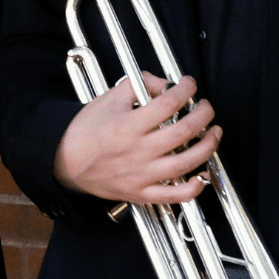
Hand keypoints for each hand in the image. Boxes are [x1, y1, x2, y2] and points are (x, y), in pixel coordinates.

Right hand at [54, 71, 219, 204]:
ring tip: (213, 134)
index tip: (189, 85)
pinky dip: (193, 188)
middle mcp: (138, 150)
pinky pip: (174, 195)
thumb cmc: (85, 131)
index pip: (168, 103)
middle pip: (184, 131)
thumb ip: (135, 86)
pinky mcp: (141, 192)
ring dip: (207, 147)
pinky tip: (201, 176)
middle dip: (203, 116)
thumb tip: (161, 82)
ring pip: (186, 163)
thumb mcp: (106, 100)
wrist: (64, 160)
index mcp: (128, 125)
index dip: (185, 90)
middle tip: (206, 108)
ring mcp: (141, 174)